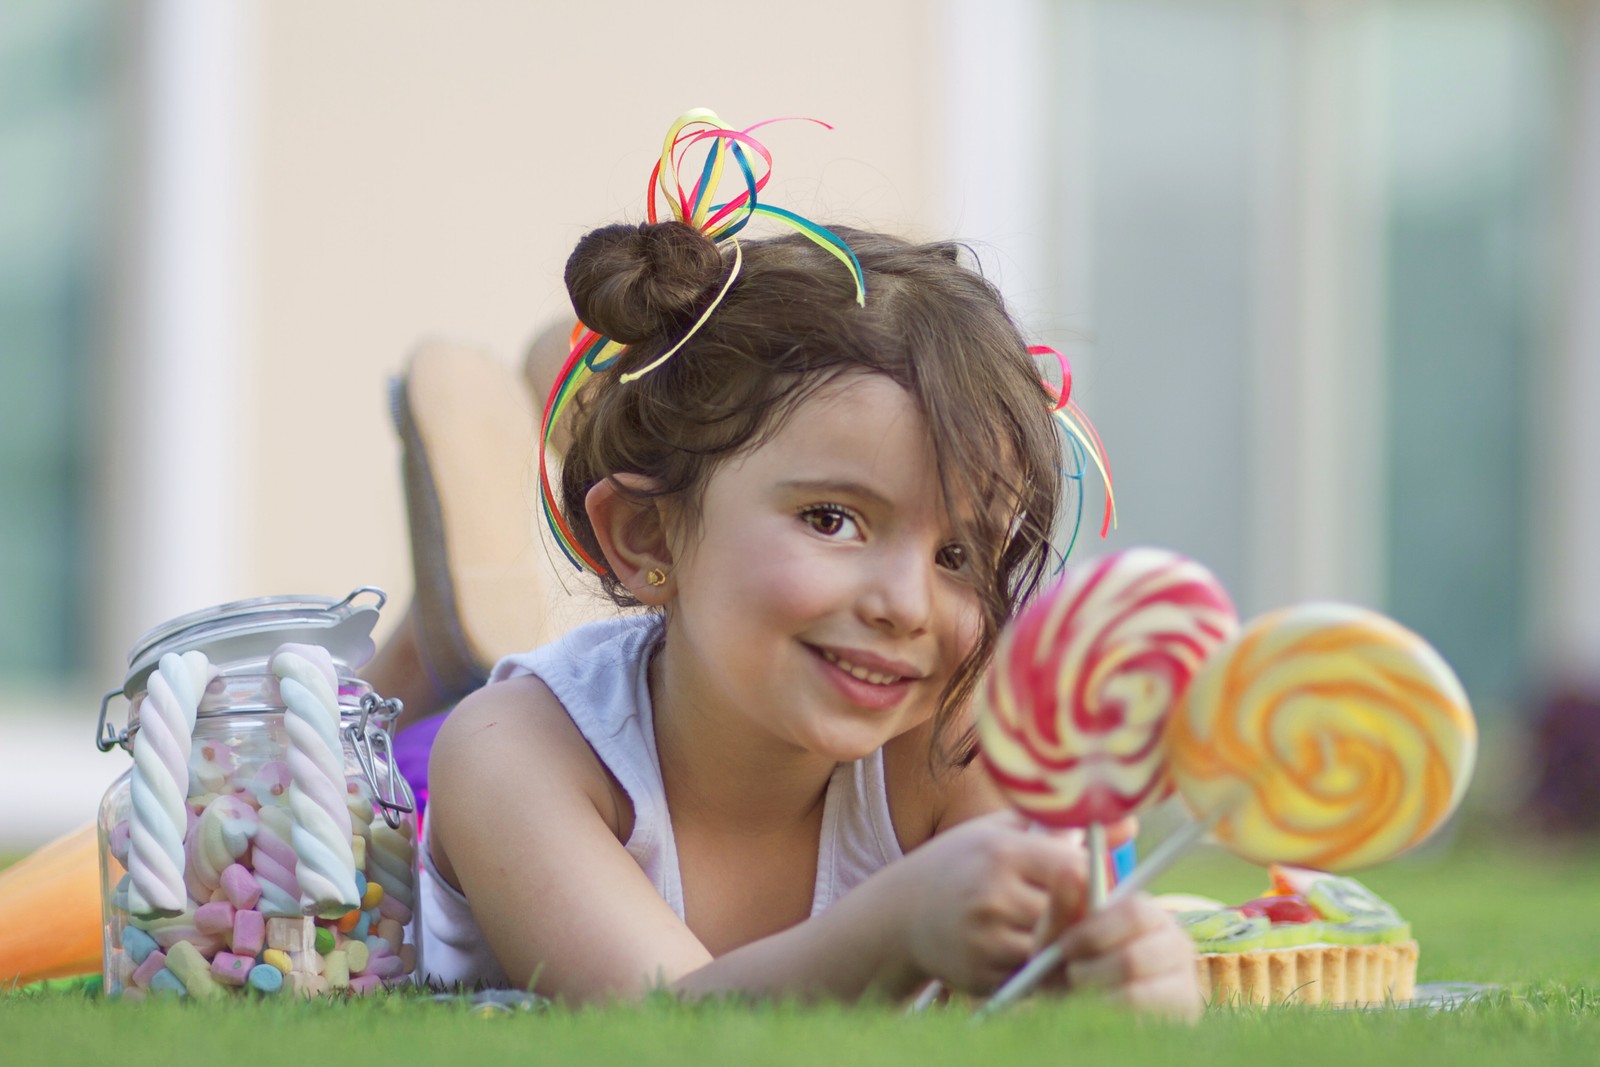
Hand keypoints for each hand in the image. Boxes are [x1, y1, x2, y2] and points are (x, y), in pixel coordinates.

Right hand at [892, 812, 1087, 993]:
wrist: (902, 912)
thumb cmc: (962, 863)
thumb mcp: (1003, 832)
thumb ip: (1061, 828)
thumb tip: (1130, 824)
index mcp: (1001, 853)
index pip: (1076, 871)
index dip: (1095, 881)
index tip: (1094, 882)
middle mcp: (992, 896)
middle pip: (1072, 915)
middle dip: (1085, 915)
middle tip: (1090, 912)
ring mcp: (986, 940)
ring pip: (1056, 951)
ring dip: (1067, 945)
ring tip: (1064, 931)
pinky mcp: (982, 976)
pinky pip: (1035, 979)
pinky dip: (1044, 970)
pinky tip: (1037, 952)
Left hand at [1055, 894, 1202, 1019]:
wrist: (1085, 1012)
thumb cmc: (1072, 965)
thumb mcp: (1059, 936)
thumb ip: (1063, 905)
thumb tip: (1072, 868)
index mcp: (1145, 911)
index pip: (1134, 912)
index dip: (1095, 932)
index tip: (1065, 948)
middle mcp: (1173, 939)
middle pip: (1134, 957)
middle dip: (1093, 970)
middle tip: (1072, 977)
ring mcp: (1184, 977)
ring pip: (1136, 993)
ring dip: (1096, 994)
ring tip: (1080, 995)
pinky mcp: (1184, 1011)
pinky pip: (1142, 1015)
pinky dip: (1111, 1013)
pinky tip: (1099, 1011)